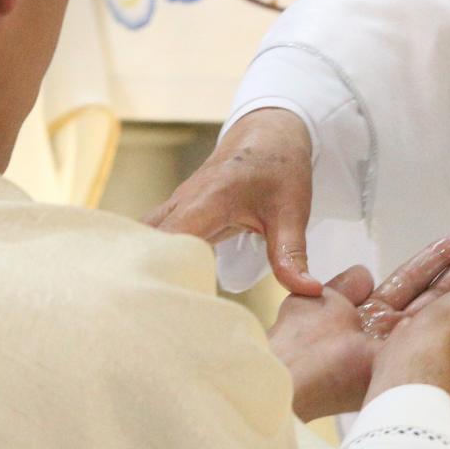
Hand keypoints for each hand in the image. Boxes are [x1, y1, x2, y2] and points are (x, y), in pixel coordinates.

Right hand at [149, 107, 318, 294]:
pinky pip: (154, 235)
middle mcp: (183, 202)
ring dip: (144, 266)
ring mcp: (177, 206)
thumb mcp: (292, 210)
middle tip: (147, 316)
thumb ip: (291, 253)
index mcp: (207, 201)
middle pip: (145, 242)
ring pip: (144, 238)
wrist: (269, 132)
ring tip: (149, 308)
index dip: (160, 271)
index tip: (162, 305)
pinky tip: (161, 285)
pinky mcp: (179, 212)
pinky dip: (153, 257)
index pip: (170, 240)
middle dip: (142, 275)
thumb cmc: (280, 165)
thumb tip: (307, 292)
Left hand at [269, 233, 449, 421]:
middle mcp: (392, 330)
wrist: (295, 370)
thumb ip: (345, 286)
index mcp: (369, 316)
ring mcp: (406, 343)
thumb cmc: (299, 337)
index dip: (436, 260)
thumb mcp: (319, 298)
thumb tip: (365, 273)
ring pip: (444, 303)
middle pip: (435, 290)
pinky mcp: (415, 354)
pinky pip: (443, 324)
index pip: (410, 281)